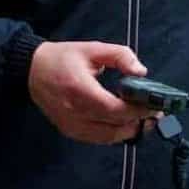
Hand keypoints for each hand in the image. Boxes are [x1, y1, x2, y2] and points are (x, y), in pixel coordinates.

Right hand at [28, 41, 154, 144]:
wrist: (32, 71)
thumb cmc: (63, 58)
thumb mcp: (93, 49)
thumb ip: (120, 56)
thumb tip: (141, 72)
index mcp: (79, 89)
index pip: (114, 108)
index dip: (137, 110)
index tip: (155, 105)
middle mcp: (74, 112)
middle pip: (114, 126)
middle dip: (138, 121)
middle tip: (154, 113)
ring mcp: (71, 125)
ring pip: (108, 138)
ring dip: (128, 131)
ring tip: (144, 120)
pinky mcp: (69, 131)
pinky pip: (97, 139)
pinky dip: (114, 134)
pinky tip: (124, 124)